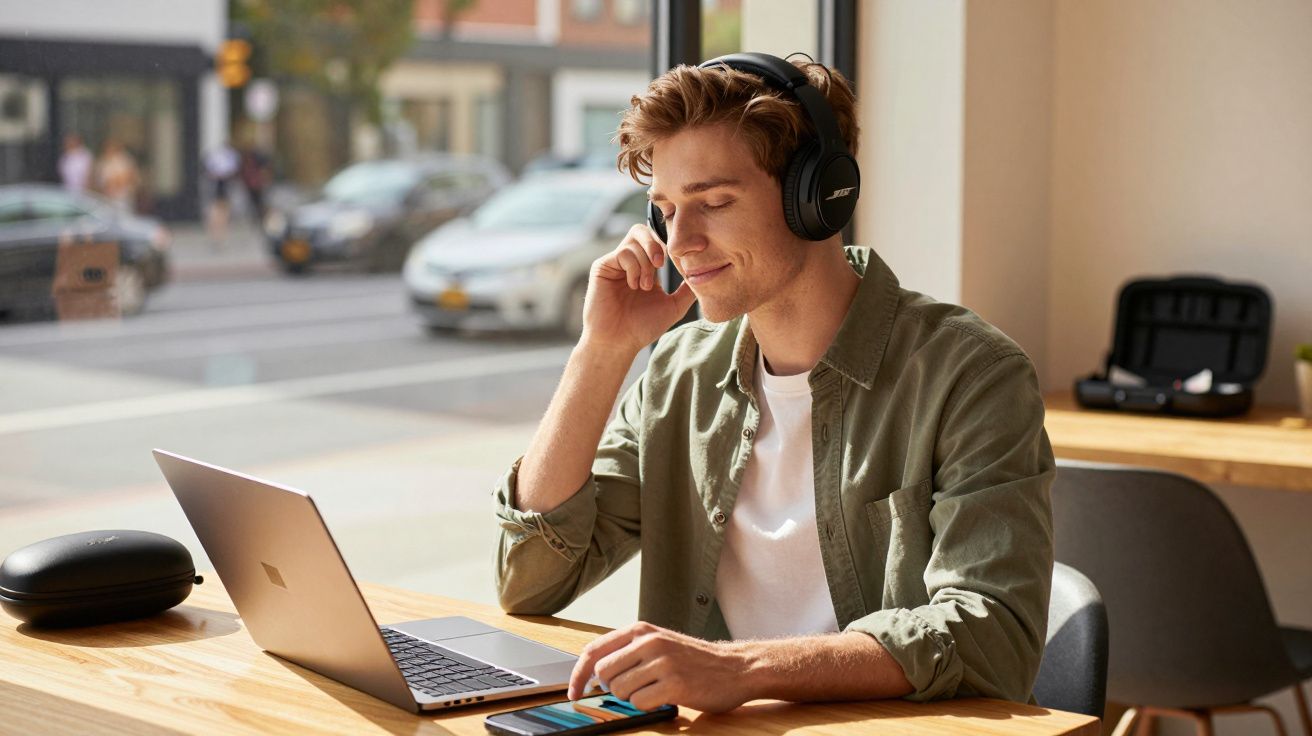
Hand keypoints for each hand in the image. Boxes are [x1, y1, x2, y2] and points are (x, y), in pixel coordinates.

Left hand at [568, 621, 751, 713]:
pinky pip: (641, 704)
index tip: (574, 691)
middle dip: (612, 688)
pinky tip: (665, 697)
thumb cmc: (695, 659)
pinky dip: (649, 706)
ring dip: (633, 697)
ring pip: (620, 690)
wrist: (735, 667)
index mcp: (641, 630)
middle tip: (635, 688)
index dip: (578, 675)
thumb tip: (593, 673)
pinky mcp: (674, 684)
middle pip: (603, 674)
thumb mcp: (659, 643)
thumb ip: (628, 651)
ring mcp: (662, 662)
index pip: (594, 650)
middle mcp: (649, 642)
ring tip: (656, 690)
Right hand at [581, 225, 696, 354]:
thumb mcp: (673, 306)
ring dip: (646, 262)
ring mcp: (615, 262)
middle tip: (662, 264)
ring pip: (635, 239)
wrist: (618, 342)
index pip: (657, 241)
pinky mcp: (602, 266)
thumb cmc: (642, 328)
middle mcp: (629, 261)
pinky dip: (634, 267)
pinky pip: (623, 252)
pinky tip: (633, 286)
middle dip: (657, 244)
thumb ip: (687, 289)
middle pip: (643, 230)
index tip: (681, 255)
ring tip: (645, 286)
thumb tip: (705, 275)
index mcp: (645, 268)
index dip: (670, 244)